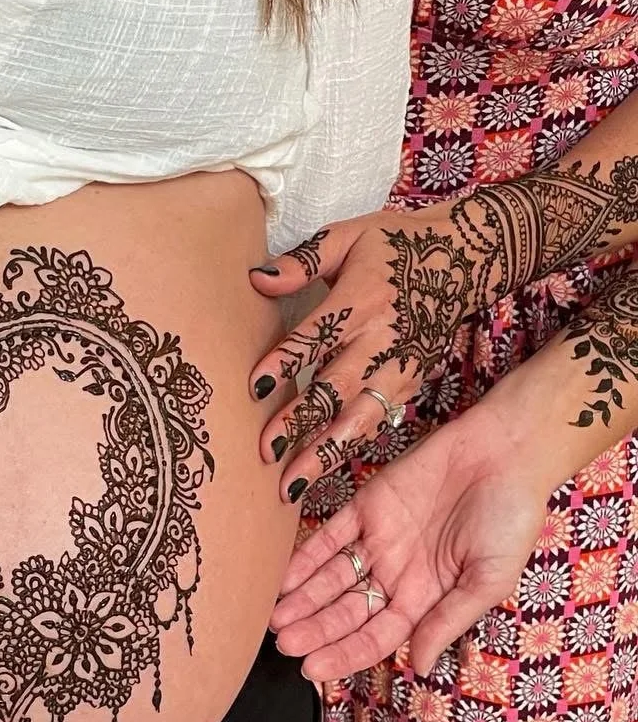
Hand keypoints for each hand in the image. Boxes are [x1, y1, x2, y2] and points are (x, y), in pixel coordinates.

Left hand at [248, 206, 481, 501]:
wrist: (466, 257)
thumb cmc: (395, 243)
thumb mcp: (349, 236)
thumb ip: (303, 261)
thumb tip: (256, 280)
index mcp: (361, 299)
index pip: (317, 334)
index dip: (287, 360)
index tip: (256, 387)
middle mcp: (379, 340)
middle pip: (335, 386)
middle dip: (300, 421)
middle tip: (265, 451)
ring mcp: (397, 367)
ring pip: (357, 417)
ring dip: (324, 452)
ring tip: (291, 486)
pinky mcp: (408, 384)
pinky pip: (376, 423)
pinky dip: (349, 450)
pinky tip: (321, 475)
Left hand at [268, 398, 547, 680]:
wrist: (509, 450)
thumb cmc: (513, 517)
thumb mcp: (490, 579)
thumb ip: (449, 620)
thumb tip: (419, 667)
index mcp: (426, 597)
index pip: (375, 636)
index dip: (344, 654)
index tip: (311, 670)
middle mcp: (397, 574)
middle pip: (346, 612)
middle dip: (314, 630)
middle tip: (284, 645)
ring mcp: (379, 540)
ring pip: (331, 578)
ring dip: (302, 600)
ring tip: (274, 619)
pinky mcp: (367, 506)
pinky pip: (329, 536)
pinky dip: (304, 558)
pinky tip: (282, 580)